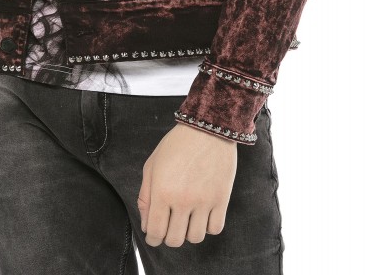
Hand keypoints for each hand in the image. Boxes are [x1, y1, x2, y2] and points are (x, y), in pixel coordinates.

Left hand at [137, 123, 237, 247]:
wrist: (207, 127)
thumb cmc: (176, 144)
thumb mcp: (152, 164)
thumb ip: (145, 195)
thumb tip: (146, 224)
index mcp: (162, 191)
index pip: (155, 231)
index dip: (153, 238)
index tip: (154, 236)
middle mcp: (182, 200)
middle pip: (175, 240)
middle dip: (168, 237)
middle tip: (170, 227)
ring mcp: (203, 201)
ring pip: (195, 238)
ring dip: (188, 233)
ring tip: (187, 219)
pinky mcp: (221, 199)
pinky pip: (215, 229)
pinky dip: (207, 227)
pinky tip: (202, 215)